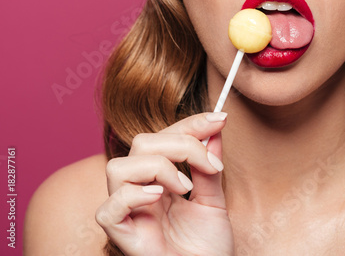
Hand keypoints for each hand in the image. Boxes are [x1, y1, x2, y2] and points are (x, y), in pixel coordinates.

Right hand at [95, 112, 233, 255]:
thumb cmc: (206, 246)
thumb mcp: (214, 200)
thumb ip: (209, 167)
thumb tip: (216, 129)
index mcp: (160, 178)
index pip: (165, 137)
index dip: (190, 124)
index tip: (219, 118)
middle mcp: (140, 190)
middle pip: (142, 144)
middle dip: (180, 144)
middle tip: (210, 165)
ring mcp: (127, 211)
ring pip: (119, 167)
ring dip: (157, 168)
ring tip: (184, 187)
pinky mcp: (120, 234)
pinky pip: (108, 208)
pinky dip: (133, 195)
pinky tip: (160, 198)